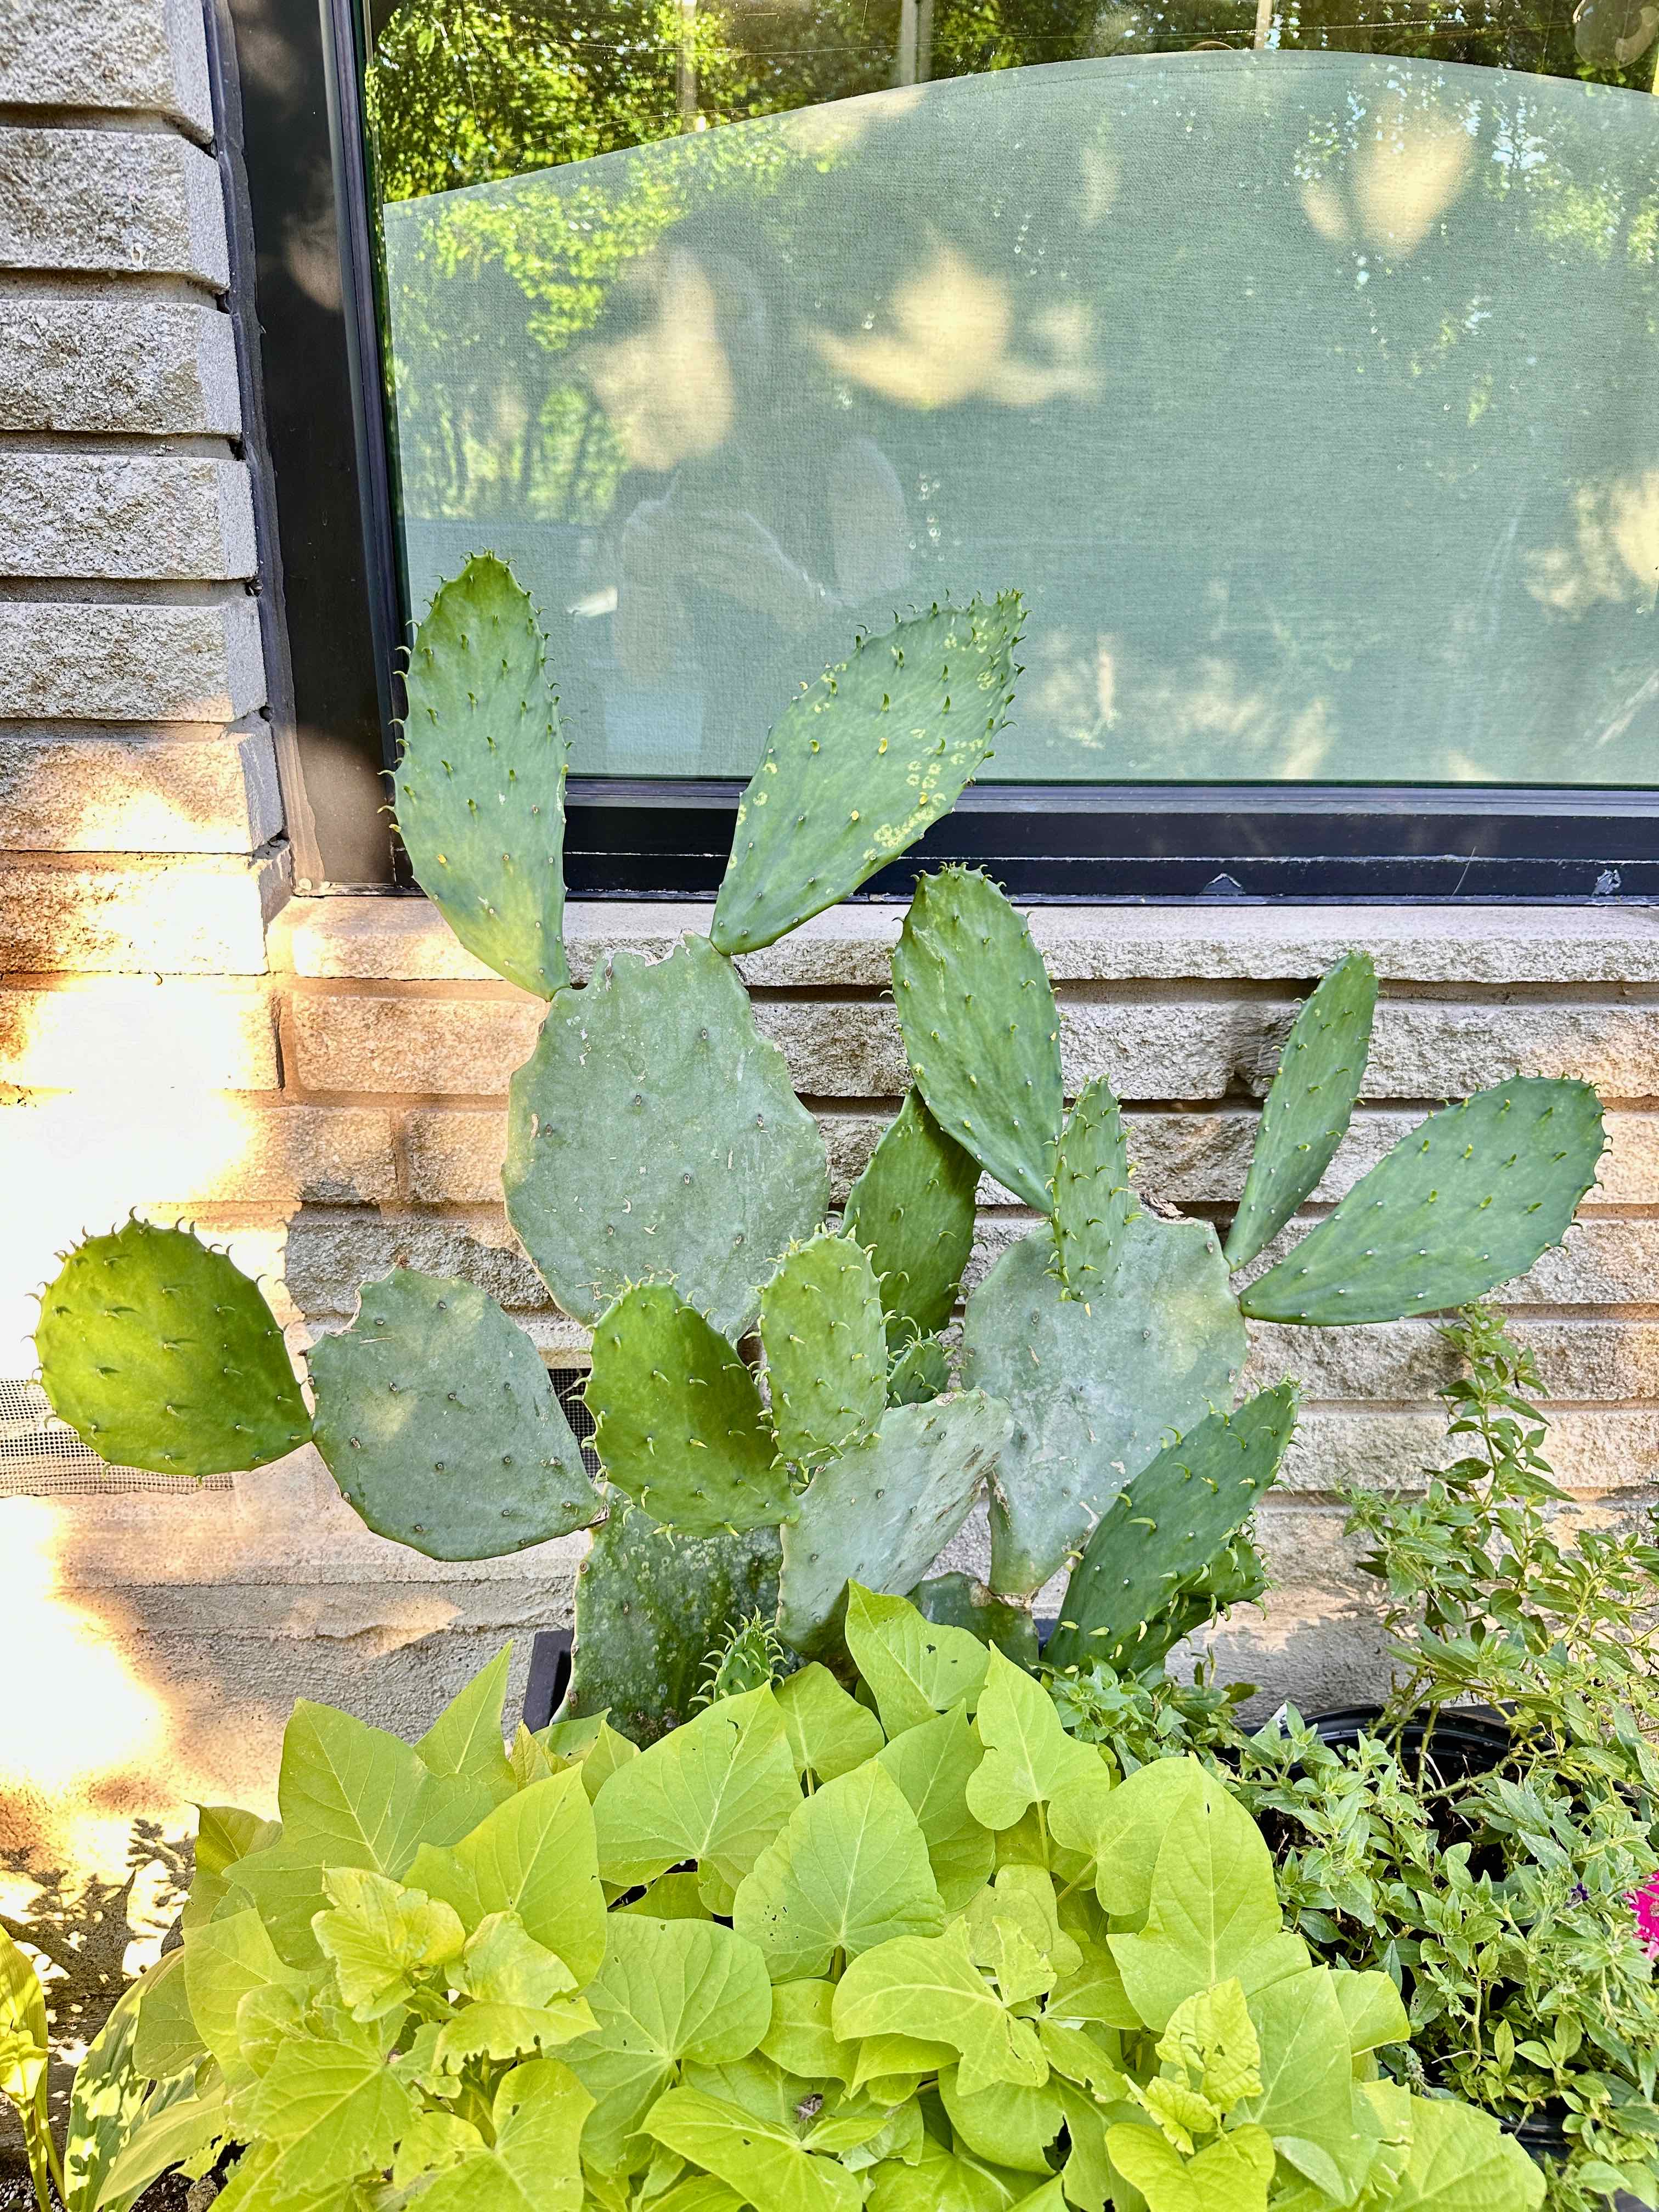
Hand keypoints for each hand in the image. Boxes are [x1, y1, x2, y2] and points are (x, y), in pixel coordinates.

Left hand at [683, 507, 830, 629]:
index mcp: (765, 540)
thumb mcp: (766, 547)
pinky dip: (710, 580)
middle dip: (708, 538)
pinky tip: (699, 577)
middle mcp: (762, 554)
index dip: (720, 515)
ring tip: (689, 561)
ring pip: (724, 565)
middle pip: (730, 542)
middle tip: (691, 535)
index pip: (741, 520)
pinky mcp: (749, 591)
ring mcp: (755, 574)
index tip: (702, 514)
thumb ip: (747, 536)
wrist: (793, 598)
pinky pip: (723, 584)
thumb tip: (717, 524)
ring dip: (704, 562)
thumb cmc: (774, 569)